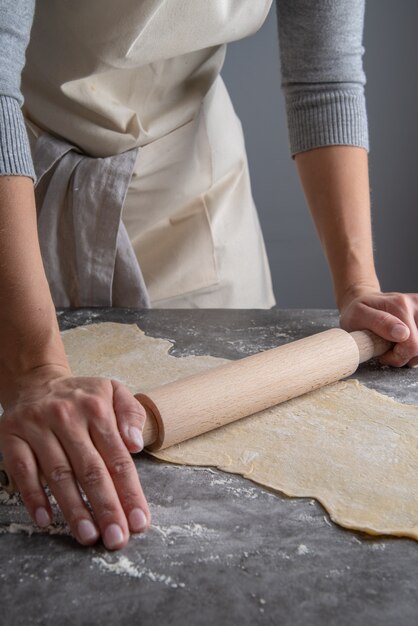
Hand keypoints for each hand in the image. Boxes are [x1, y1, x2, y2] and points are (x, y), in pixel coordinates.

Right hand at [0, 366, 149, 548]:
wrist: (36, 381)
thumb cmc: (81, 396)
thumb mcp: (113, 391)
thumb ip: (131, 414)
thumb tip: (137, 444)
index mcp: (97, 408)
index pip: (117, 457)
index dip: (129, 491)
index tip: (139, 521)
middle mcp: (67, 416)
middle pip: (90, 470)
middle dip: (106, 507)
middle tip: (117, 539)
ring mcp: (37, 427)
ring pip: (58, 474)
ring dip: (73, 509)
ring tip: (88, 535)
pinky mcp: (12, 436)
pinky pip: (23, 471)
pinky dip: (34, 496)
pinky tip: (46, 519)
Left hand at [339, 290, 417, 366]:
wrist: (365, 301)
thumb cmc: (359, 311)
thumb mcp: (358, 315)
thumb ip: (379, 323)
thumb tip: (403, 334)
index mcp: (400, 305)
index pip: (412, 345)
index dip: (397, 357)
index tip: (383, 354)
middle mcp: (416, 304)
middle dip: (405, 355)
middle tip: (388, 350)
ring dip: (411, 352)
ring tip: (396, 345)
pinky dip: (414, 347)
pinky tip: (404, 342)